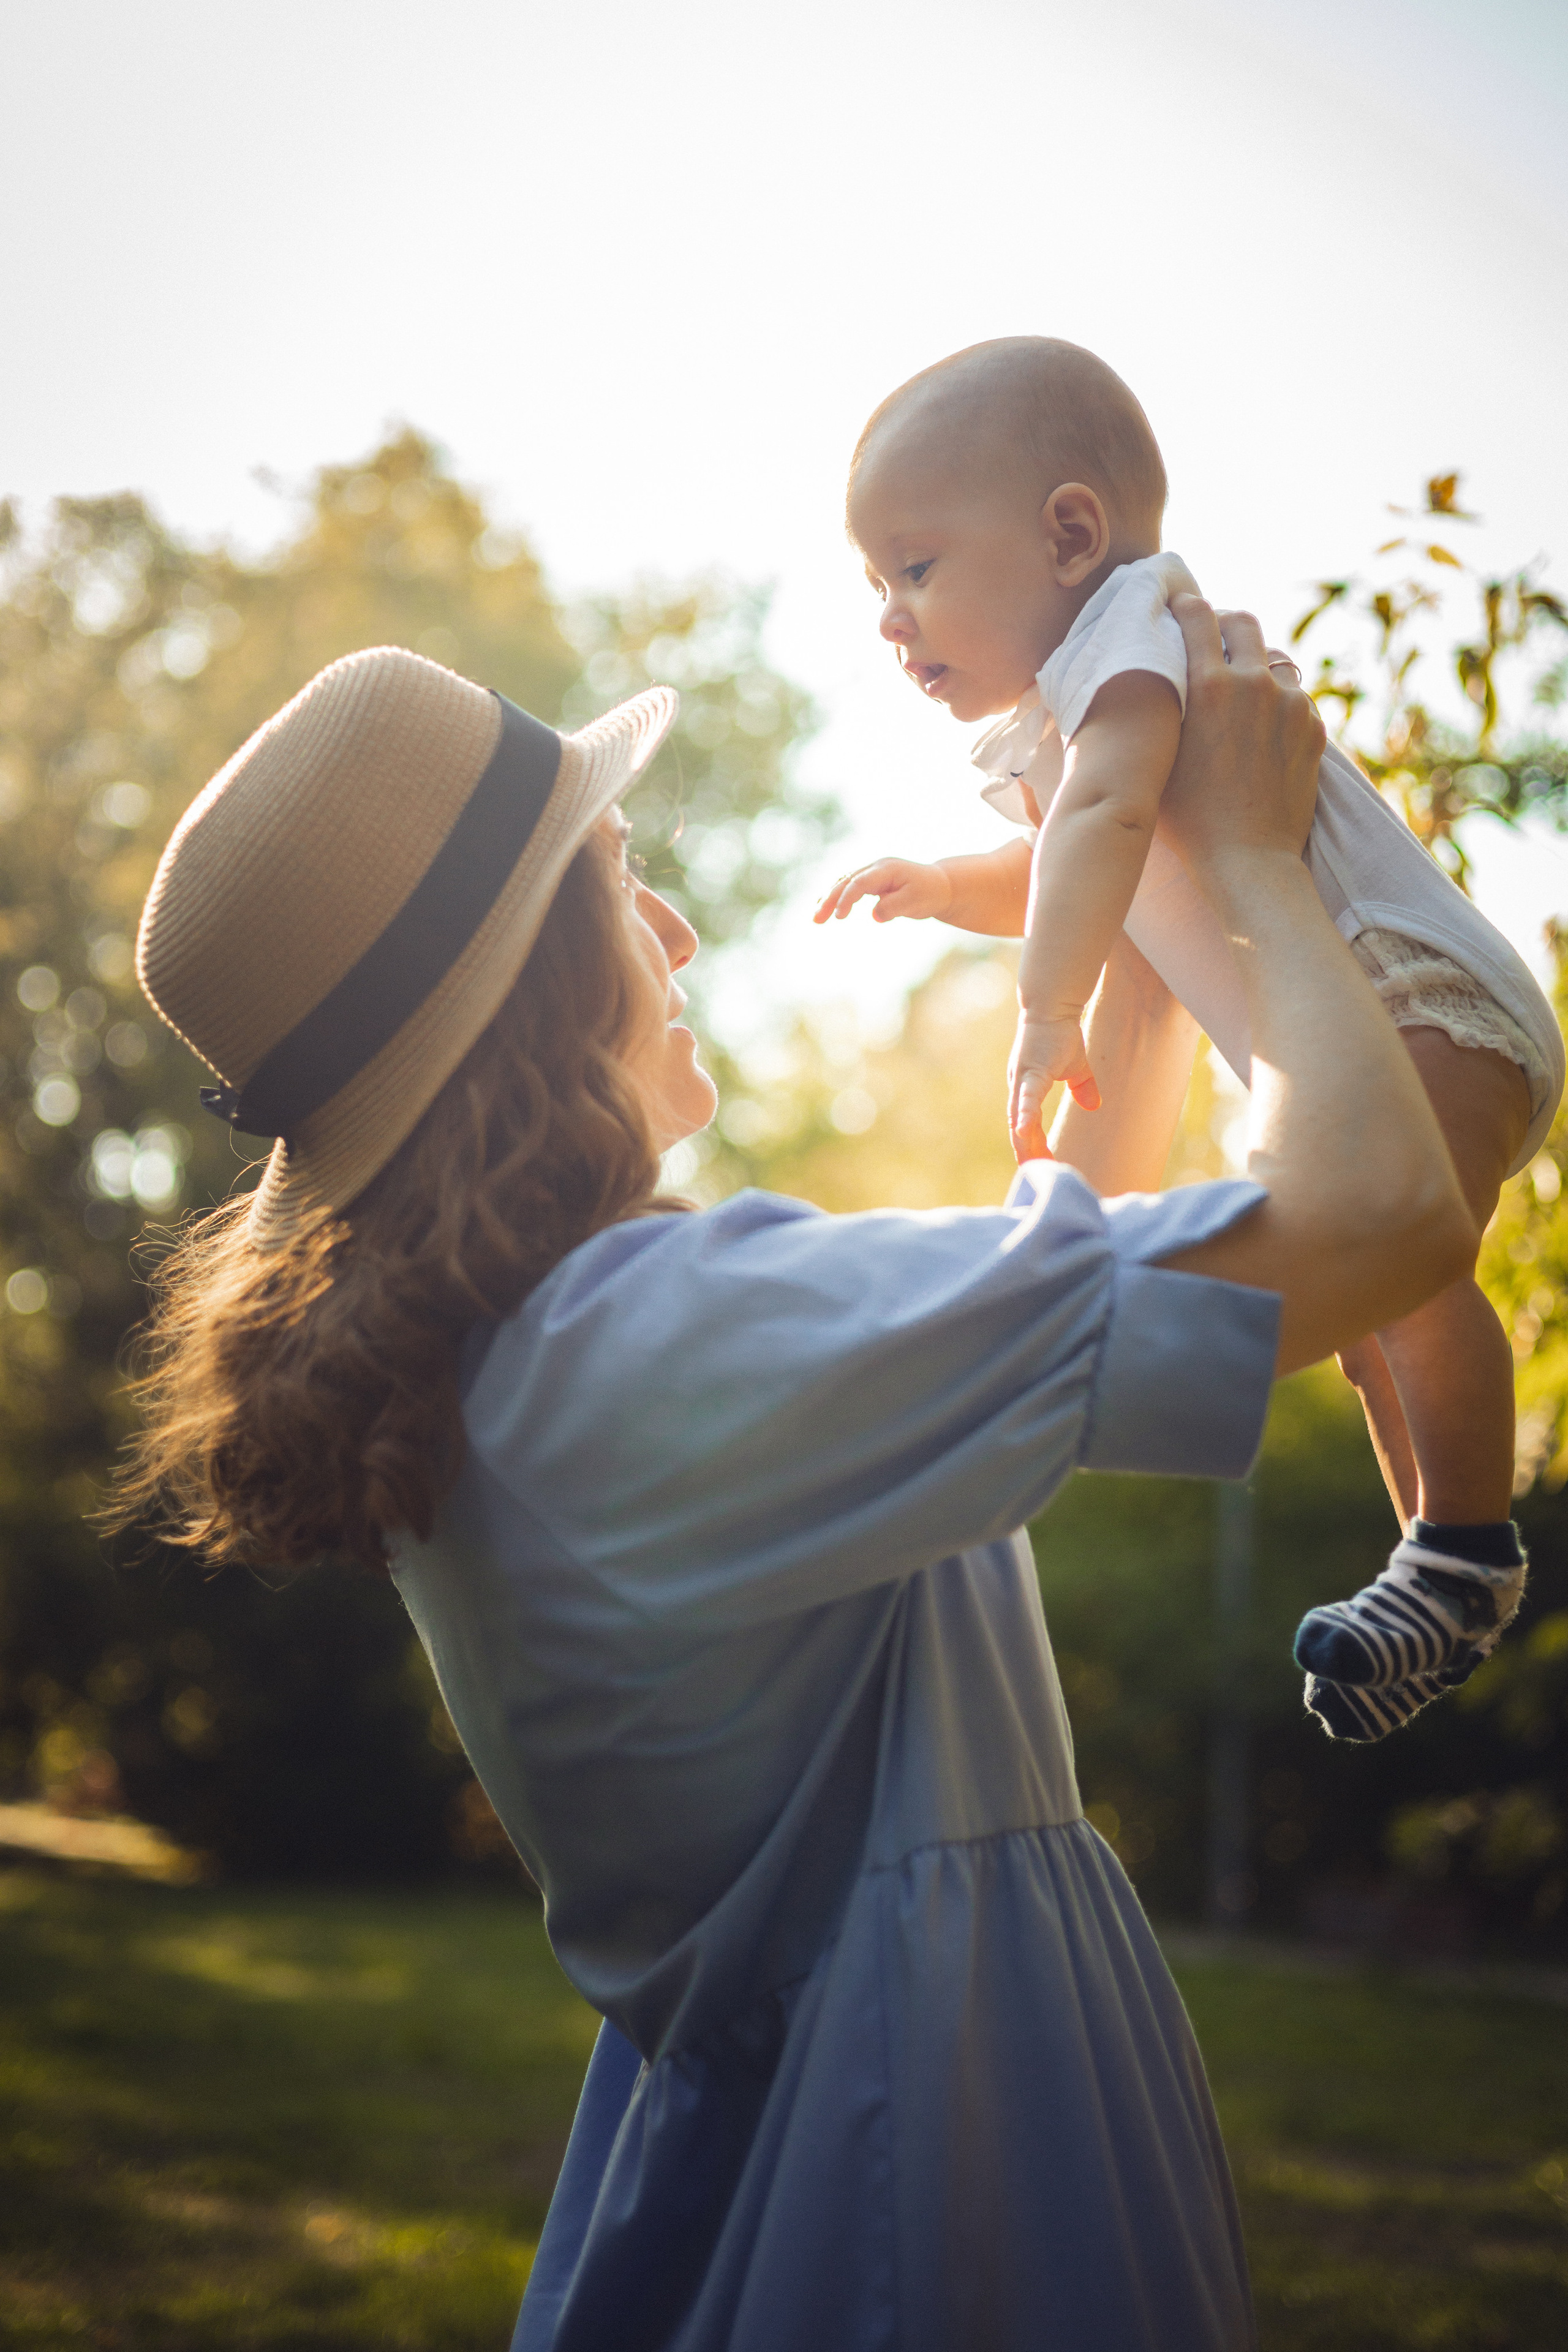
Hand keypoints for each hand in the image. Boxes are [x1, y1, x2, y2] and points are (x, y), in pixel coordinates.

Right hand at [814, 858, 953, 924]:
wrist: (939, 886)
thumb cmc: (929, 893)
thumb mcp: (916, 902)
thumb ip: (894, 907)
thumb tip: (874, 915)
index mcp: (887, 869)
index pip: (860, 883)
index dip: (847, 898)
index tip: (838, 917)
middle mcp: (876, 868)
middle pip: (846, 881)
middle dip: (829, 899)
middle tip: (816, 919)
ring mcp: (872, 873)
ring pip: (843, 883)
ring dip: (828, 899)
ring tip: (815, 918)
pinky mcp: (871, 882)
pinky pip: (848, 887)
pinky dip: (836, 897)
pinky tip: (824, 908)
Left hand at [1009, 1011, 1100, 1161]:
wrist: (1052, 1005)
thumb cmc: (1060, 1034)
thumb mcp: (1076, 1067)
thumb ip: (1084, 1087)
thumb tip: (1093, 1106)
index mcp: (1027, 1090)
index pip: (1026, 1126)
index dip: (1032, 1146)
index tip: (1040, 1167)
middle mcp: (1019, 1088)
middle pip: (1019, 1129)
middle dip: (1027, 1153)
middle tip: (1034, 1176)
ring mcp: (1021, 1080)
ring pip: (1019, 1118)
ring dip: (1024, 1142)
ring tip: (1030, 1165)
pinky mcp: (1030, 1071)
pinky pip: (1027, 1097)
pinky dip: (1025, 1114)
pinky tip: (1023, 1131)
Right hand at [1161, 597, 1325, 879]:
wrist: (1248, 860)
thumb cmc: (1190, 819)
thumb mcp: (1161, 756)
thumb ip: (1163, 709)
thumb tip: (1154, 679)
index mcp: (1209, 686)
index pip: (1199, 617)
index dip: (1187, 605)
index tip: (1183, 605)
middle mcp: (1254, 684)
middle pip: (1245, 623)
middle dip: (1227, 624)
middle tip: (1216, 639)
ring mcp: (1291, 705)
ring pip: (1276, 661)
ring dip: (1258, 667)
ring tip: (1245, 690)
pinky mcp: (1315, 729)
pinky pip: (1297, 698)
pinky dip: (1281, 703)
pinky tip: (1265, 728)